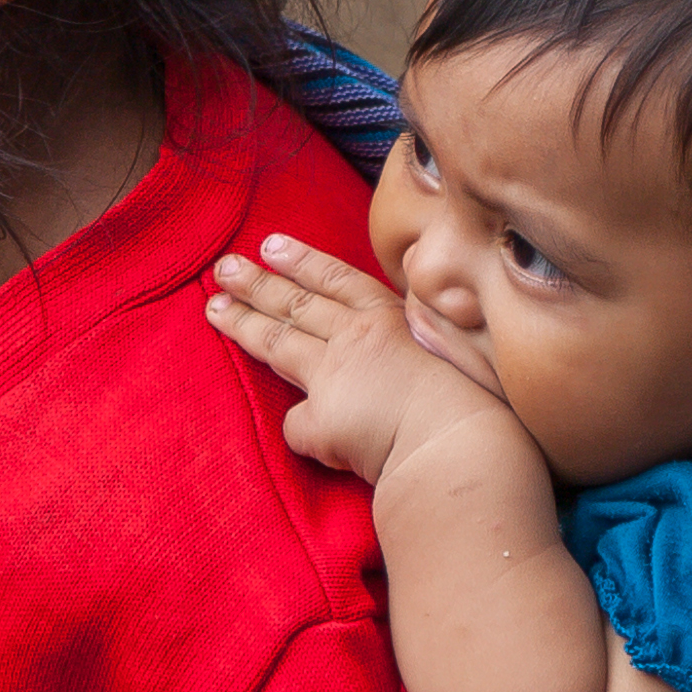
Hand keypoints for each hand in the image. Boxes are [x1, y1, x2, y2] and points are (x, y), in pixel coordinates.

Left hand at [207, 234, 515, 486]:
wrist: (461, 445)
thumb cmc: (477, 404)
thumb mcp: (456, 351)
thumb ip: (425, 337)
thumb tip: (412, 338)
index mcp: (390, 318)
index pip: (337, 281)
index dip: (302, 262)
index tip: (271, 245)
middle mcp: (355, 338)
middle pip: (295, 304)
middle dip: (257, 283)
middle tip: (224, 268)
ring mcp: (333, 375)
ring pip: (277, 343)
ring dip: (242, 321)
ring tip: (214, 307)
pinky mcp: (321, 419)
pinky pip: (300, 427)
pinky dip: (305, 431)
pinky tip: (312, 438)